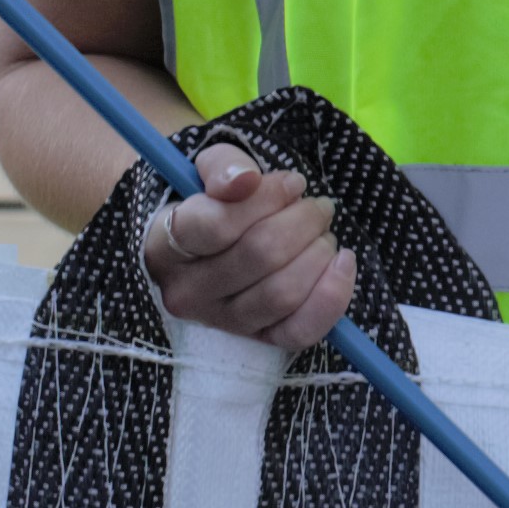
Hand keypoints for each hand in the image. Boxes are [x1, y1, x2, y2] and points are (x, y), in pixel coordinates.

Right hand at [143, 139, 355, 351]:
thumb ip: (223, 166)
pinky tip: (343, 264)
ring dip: (318, 253)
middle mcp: (188, 292)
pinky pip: (300, 330)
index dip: (268, 198)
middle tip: (318, 206)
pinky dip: (331, 297)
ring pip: (282, 293)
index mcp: (166, 245)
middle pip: (260, 255)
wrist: (208, 252)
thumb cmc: (211, 206)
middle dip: (303, 221)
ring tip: (323, 234)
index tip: (293, 183)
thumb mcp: (208, 173)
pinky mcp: (258, 341)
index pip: (218, 224)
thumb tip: (245, 180)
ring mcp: (222, 322)